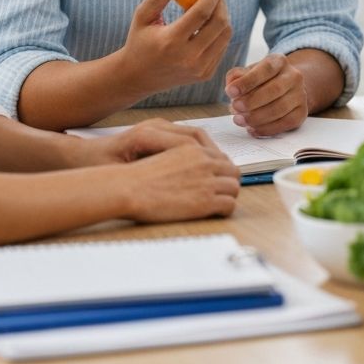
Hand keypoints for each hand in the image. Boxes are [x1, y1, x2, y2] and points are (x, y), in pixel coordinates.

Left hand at [75, 119, 217, 166]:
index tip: (217, 176)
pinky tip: (204, 164)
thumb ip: (146, 178)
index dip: (205, 160)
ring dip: (210, 151)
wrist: (82, 157)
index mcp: (147, 135)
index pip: (187, 145)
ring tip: (220, 169)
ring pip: (195, 134)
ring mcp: (158, 126)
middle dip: (214, 155)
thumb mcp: (119, 177)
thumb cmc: (98, 167)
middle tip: (228, 173)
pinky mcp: (158, 131)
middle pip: (196, 136)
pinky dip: (200, 148)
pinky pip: (187, 136)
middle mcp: (156, 126)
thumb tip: (173, 184)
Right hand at [120, 0, 232, 95]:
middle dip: (221, 3)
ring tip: (213, 5)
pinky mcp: (206, 74)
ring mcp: (200, 69)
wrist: (137, 78)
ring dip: (223, 16)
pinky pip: (222, 47)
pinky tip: (210, 23)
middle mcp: (188, 58)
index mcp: (171, 42)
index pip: (201, 13)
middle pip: (219, 23)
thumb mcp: (143, 16)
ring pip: (225, 35)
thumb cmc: (139, 42)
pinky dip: (220, 31)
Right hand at [120, 133, 239, 222]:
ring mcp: (207, 180)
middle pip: (232, 170)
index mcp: (194, 149)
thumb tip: (193, 171)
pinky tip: (216, 213)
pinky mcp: (205, 201)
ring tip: (219, 204)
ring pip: (235, 187)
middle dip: (228, 181)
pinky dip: (226, 210)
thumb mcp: (165, 156)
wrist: (129, 188)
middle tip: (221, 193)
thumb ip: (183, 159)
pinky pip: (229, 205)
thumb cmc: (139, 177)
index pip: (221, 158)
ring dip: (229, 195)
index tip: (217, 180)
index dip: (221, 171)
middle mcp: (204, 161)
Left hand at [225, 54, 307, 136]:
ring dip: (257, 117)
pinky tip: (252, 129)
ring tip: (240, 120)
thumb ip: (237, 76)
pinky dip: (266, 129)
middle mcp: (294, 76)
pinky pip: (285, 123)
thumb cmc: (261, 81)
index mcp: (279, 61)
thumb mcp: (248, 72)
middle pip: (275, 89)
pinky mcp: (302, 112)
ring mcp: (300, 95)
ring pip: (280, 108)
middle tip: (235, 107)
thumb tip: (232, 85)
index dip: (248, 81)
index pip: (266, 69)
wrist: (284, 89)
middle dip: (252, 101)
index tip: (230, 91)